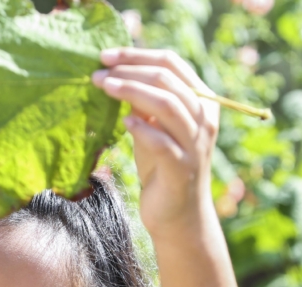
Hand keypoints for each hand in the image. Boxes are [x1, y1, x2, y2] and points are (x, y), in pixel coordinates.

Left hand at [91, 48, 219, 239]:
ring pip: (167, 105)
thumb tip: (117, 77)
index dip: (138, 55)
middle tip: (98, 72)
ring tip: (105, 87)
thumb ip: (144, 106)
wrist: (177, 216)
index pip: (172, 64)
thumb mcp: (154, 131)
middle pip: (168, 79)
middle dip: (130, 70)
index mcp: (200, 102)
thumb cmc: (162, 170)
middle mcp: (203, 119)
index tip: (106, 56)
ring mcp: (195, 145)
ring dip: (132, 92)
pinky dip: (143, 129)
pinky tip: (125, 122)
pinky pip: (163, 142)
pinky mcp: (181, 170)